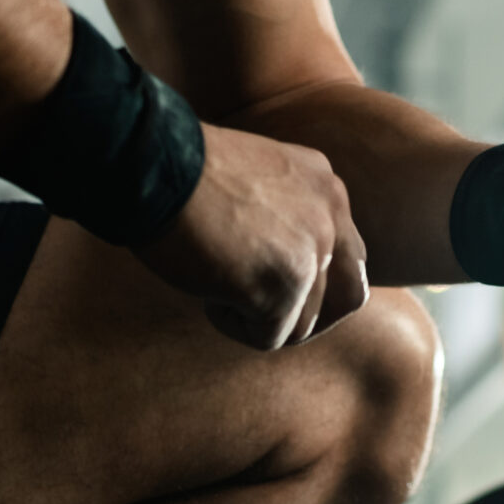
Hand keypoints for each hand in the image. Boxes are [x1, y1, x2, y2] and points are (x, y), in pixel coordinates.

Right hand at [136, 122, 368, 349]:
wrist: (154, 166)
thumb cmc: (183, 173)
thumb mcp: (255, 179)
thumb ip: (285, 215)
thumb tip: (283, 268)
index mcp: (324, 186)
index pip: (348, 254)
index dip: (316, 281)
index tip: (270, 281)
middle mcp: (330, 216)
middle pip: (349, 296)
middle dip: (312, 317)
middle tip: (267, 318)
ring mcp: (312, 253)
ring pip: (303, 323)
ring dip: (259, 318)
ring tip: (216, 286)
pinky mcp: (284, 288)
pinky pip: (270, 337)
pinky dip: (234, 326)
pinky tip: (208, 295)